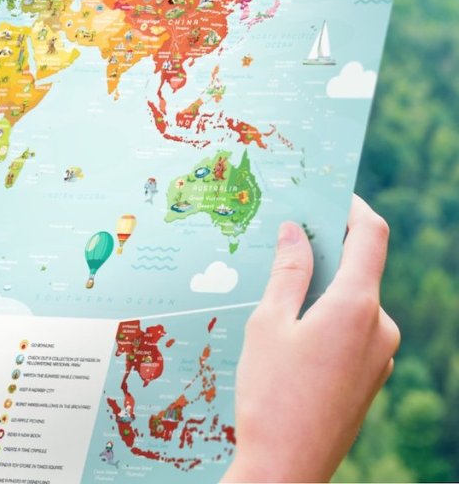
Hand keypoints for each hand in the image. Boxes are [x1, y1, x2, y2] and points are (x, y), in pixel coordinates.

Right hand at [223, 195, 399, 482]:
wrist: (286, 469)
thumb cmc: (271, 393)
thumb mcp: (269, 322)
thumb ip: (287, 270)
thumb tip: (295, 230)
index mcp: (358, 306)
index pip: (371, 235)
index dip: (352, 206)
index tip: (326, 192)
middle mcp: (380, 327)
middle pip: (359, 267)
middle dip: (323, 249)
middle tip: (280, 236)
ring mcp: (379, 356)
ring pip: (353, 300)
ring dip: (321, 285)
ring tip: (273, 286)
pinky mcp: (370, 377)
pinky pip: (353, 329)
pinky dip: (326, 314)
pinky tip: (288, 327)